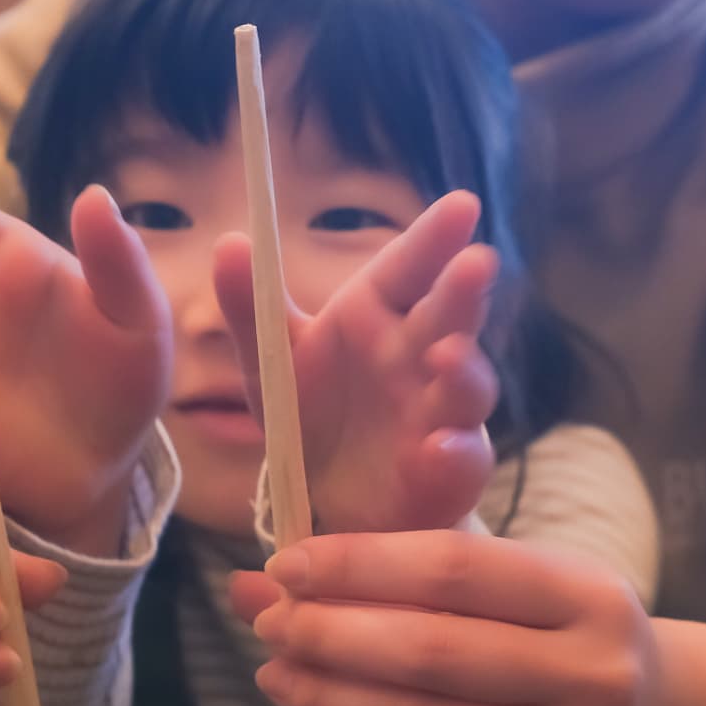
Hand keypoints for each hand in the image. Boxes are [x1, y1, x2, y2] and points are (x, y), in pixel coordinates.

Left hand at [212, 191, 498, 534]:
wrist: (331, 500)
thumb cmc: (314, 414)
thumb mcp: (273, 361)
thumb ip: (251, 305)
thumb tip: (227, 241)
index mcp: (378, 317)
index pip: (409, 267)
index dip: (433, 237)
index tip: (461, 205)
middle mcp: (419, 357)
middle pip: (449, 318)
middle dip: (464, 292)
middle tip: (477, 261)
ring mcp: (441, 413)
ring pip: (466, 386)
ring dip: (464, 370)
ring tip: (446, 356)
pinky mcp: (448, 470)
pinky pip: (460, 460)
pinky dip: (455, 453)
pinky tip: (440, 448)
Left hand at [228, 532, 663, 705]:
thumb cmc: (565, 633)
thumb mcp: (521, 578)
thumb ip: (407, 567)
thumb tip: (261, 579)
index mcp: (588, 592)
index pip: (454, 568)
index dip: (360, 565)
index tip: (285, 565)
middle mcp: (595, 674)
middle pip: (433, 653)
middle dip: (331, 635)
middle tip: (268, 623)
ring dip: (333, 699)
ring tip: (278, 676)